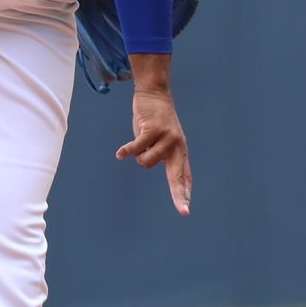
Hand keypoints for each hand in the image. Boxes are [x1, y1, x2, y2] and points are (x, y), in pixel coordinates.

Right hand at [116, 85, 192, 216]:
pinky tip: (120, 154)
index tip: (185, 210)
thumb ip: (158, 152)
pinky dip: (127, 151)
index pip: (184, 176)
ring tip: (141, 139)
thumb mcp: (160, 137)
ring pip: (145, 162)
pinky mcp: (153, 130)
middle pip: (177, 178)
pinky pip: (136, 148)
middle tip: (184, 213)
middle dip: (178, 196)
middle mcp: (177, 147)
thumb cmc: (155, 119)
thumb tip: (146, 163)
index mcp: (180, 151)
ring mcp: (167, 138)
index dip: (184, 193)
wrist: (154, 93)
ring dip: (137, 154)